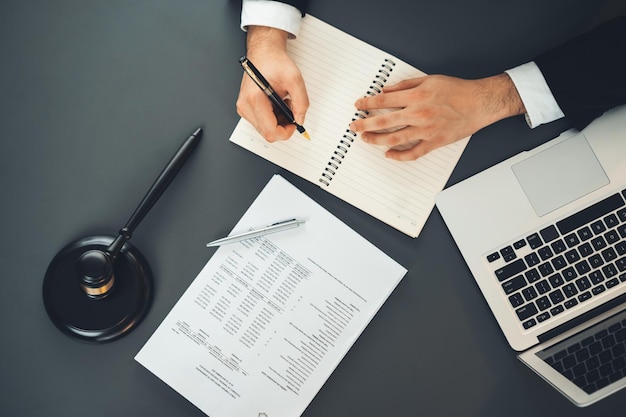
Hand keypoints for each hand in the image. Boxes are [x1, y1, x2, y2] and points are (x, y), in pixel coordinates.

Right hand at [236, 26, 308, 141]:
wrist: (264, 53)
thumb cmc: (275, 63)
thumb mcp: (295, 79)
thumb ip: (301, 103)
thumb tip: (299, 120)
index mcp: (254, 99)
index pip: (270, 131)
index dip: (285, 132)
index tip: (294, 124)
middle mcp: (245, 106)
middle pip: (267, 132)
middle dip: (283, 125)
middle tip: (291, 109)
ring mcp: (244, 108)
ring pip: (265, 129)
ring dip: (278, 121)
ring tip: (284, 103)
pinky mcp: (245, 108)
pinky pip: (261, 122)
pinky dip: (273, 117)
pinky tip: (277, 104)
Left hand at [349, 73, 524, 159]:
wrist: (480, 102)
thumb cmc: (457, 90)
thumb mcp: (429, 79)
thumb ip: (405, 85)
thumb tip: (386, 91)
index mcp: (416, 96)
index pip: (383, 101)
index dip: (367, 103)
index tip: (358, 106)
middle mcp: (418, 113)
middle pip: (383, 121)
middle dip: (365, 124)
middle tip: (354, 126)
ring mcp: (426, 130)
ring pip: (394, 138)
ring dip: (376, 140)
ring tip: (366, 139)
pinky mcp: (434, 142)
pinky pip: (412, 153)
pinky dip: (398, 156)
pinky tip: (388, 154)